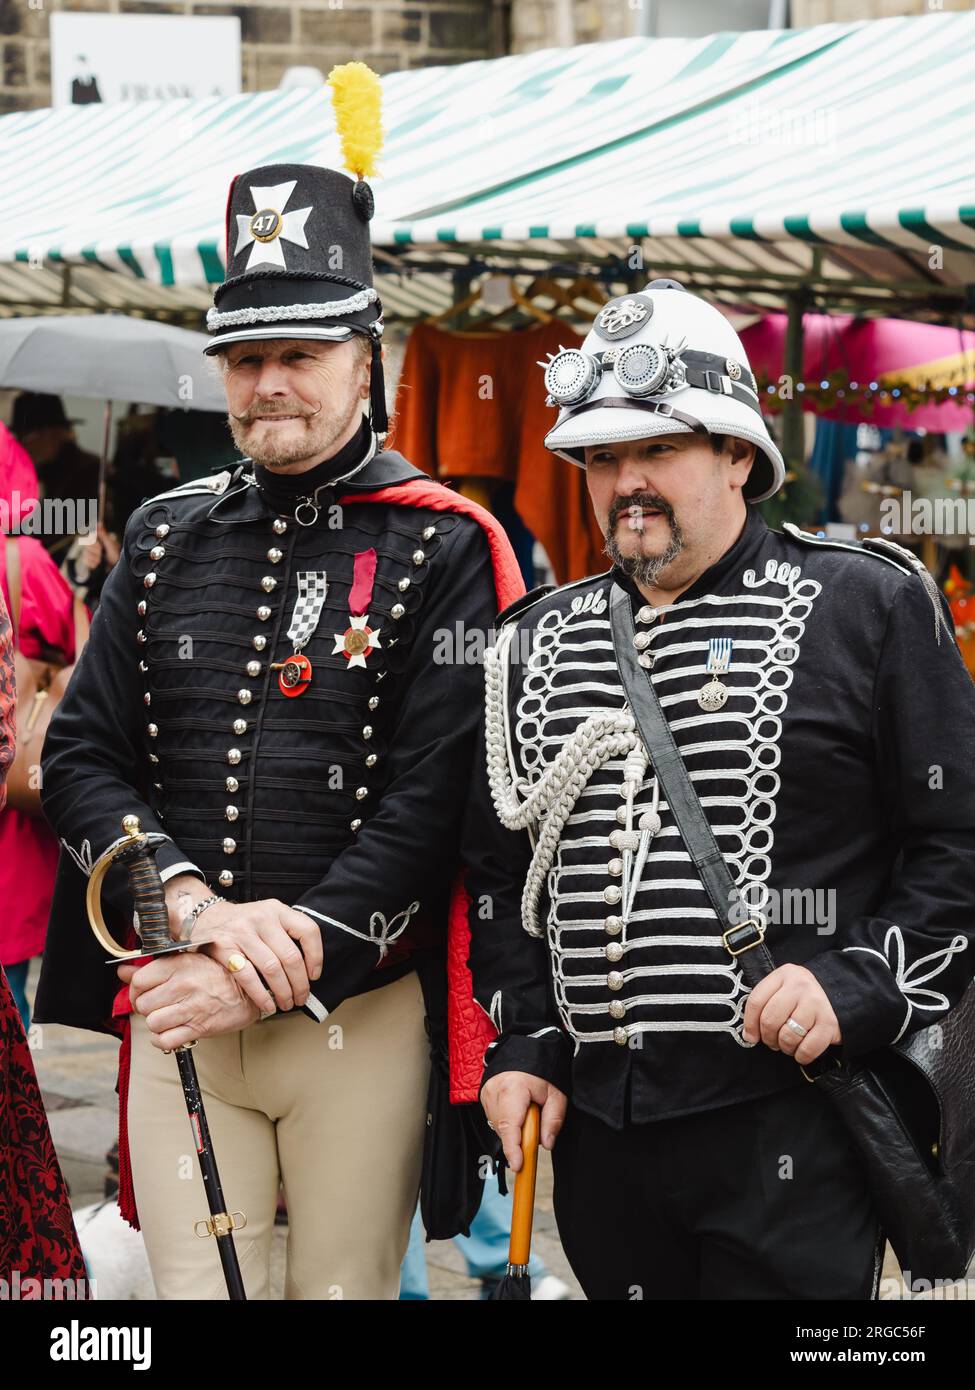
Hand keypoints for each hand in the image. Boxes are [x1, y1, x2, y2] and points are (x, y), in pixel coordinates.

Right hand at [81, 524, 119, 572]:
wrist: (116, 565)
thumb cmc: (114, 553)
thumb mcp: (110, 543)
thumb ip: (103, 534)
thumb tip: (99, 523)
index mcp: (95, 540)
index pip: (88, 539)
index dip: (94, 544)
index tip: (100, 546)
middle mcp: (90, 546)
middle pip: (86, 547)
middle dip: (96, 551)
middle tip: (102, 553)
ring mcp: (88, 554)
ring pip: (86, 555)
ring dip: (95, 558)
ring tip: (101, 559)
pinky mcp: (87, 562)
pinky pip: (85, 561)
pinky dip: (93, 563)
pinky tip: (98, 564)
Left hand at [118, 953, 258, 1050]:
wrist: (251, 988)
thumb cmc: (218, 973)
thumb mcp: (187, 962)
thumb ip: (152, 968)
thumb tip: (122, 972)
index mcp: (178, 965)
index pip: (139, 981)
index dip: (134, 991)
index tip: (141, 995)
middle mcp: (182, 985)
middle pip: (143, 1004)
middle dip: (147, 1009)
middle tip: (158, 1007)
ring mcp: (191, 1007)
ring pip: (152, 1023)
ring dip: (156, 1025)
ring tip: (167, 1019)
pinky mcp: (199, 1027)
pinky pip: (166, 1041)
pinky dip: (162, 1041)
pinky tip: (170, 1033)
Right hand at [180, 895, 322, 1014]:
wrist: (207, 917)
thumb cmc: (245, 923)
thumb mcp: (269, 917)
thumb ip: (287, 934)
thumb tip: (309, 970)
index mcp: (277, 909)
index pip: (308, 930)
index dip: (316, 957)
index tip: (314, 976)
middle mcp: (261, 918)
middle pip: (290, 956)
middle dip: (300, 983)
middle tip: (302, 997)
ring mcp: (241, 932)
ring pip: (272, 968)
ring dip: (283, 992)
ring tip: (286, 1004)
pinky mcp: (224, 947)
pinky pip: (248, 976)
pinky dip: (260, 995)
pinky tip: (267, 1005)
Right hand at [480, 1071, 567, 1172]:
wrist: (526, 1051)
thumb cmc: (542, 1072)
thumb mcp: (556, 1094)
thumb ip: (553, 1120)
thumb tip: (546, 1144)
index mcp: (512, 1088)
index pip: (510, 1125)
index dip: (513, 1149)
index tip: (518, 1165)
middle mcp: (495, 1091)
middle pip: (505, 1129)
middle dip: (520, 1137)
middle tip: (536, 1126)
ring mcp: (486, 1093)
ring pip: (499, 1126)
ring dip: (514, 1129)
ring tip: (527, 1112)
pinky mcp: (484, 1095)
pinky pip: (495, 1119)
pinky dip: (507, 1122)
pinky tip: (517, 1111)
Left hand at [742, 963, 840, 1065]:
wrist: (840, 995)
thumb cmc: (802, 997)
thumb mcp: (783, 989)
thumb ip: (764, 1005)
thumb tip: (749, 1036)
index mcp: (784, 974)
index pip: (756, 1001)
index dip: (749, 1023)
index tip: (751, 1036)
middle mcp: (800, 986)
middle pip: (770, 1020)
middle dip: (768, 1038)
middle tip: (773, 1041)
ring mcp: (817, 1004)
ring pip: (788, 1036)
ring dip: (785, 1047)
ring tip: (788, 1044)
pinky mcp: (830, 1024)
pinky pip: (807, 1049)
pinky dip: (801, 1055)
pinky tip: (801, 1051)